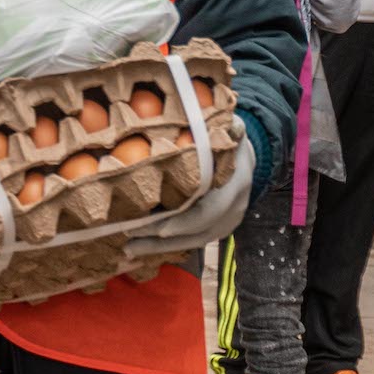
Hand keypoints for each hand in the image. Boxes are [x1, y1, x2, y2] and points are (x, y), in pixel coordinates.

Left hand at [127, 136, 256, 257]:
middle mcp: (233, 209)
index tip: (159, 229)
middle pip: (197, 233)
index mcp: (235, 185)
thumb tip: (232, 124)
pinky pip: (189, 241)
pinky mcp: (214, 228)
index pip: (211, 211)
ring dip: (159, 248)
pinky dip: (165, 245)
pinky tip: (140, 245)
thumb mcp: (232, 129)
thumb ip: (230, 129)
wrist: (245, 158)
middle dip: (163, 240)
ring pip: (192, 242)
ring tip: (128, 249)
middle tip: (129, 240)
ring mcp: (225, 223)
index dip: (185, 222)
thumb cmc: (229, 139)